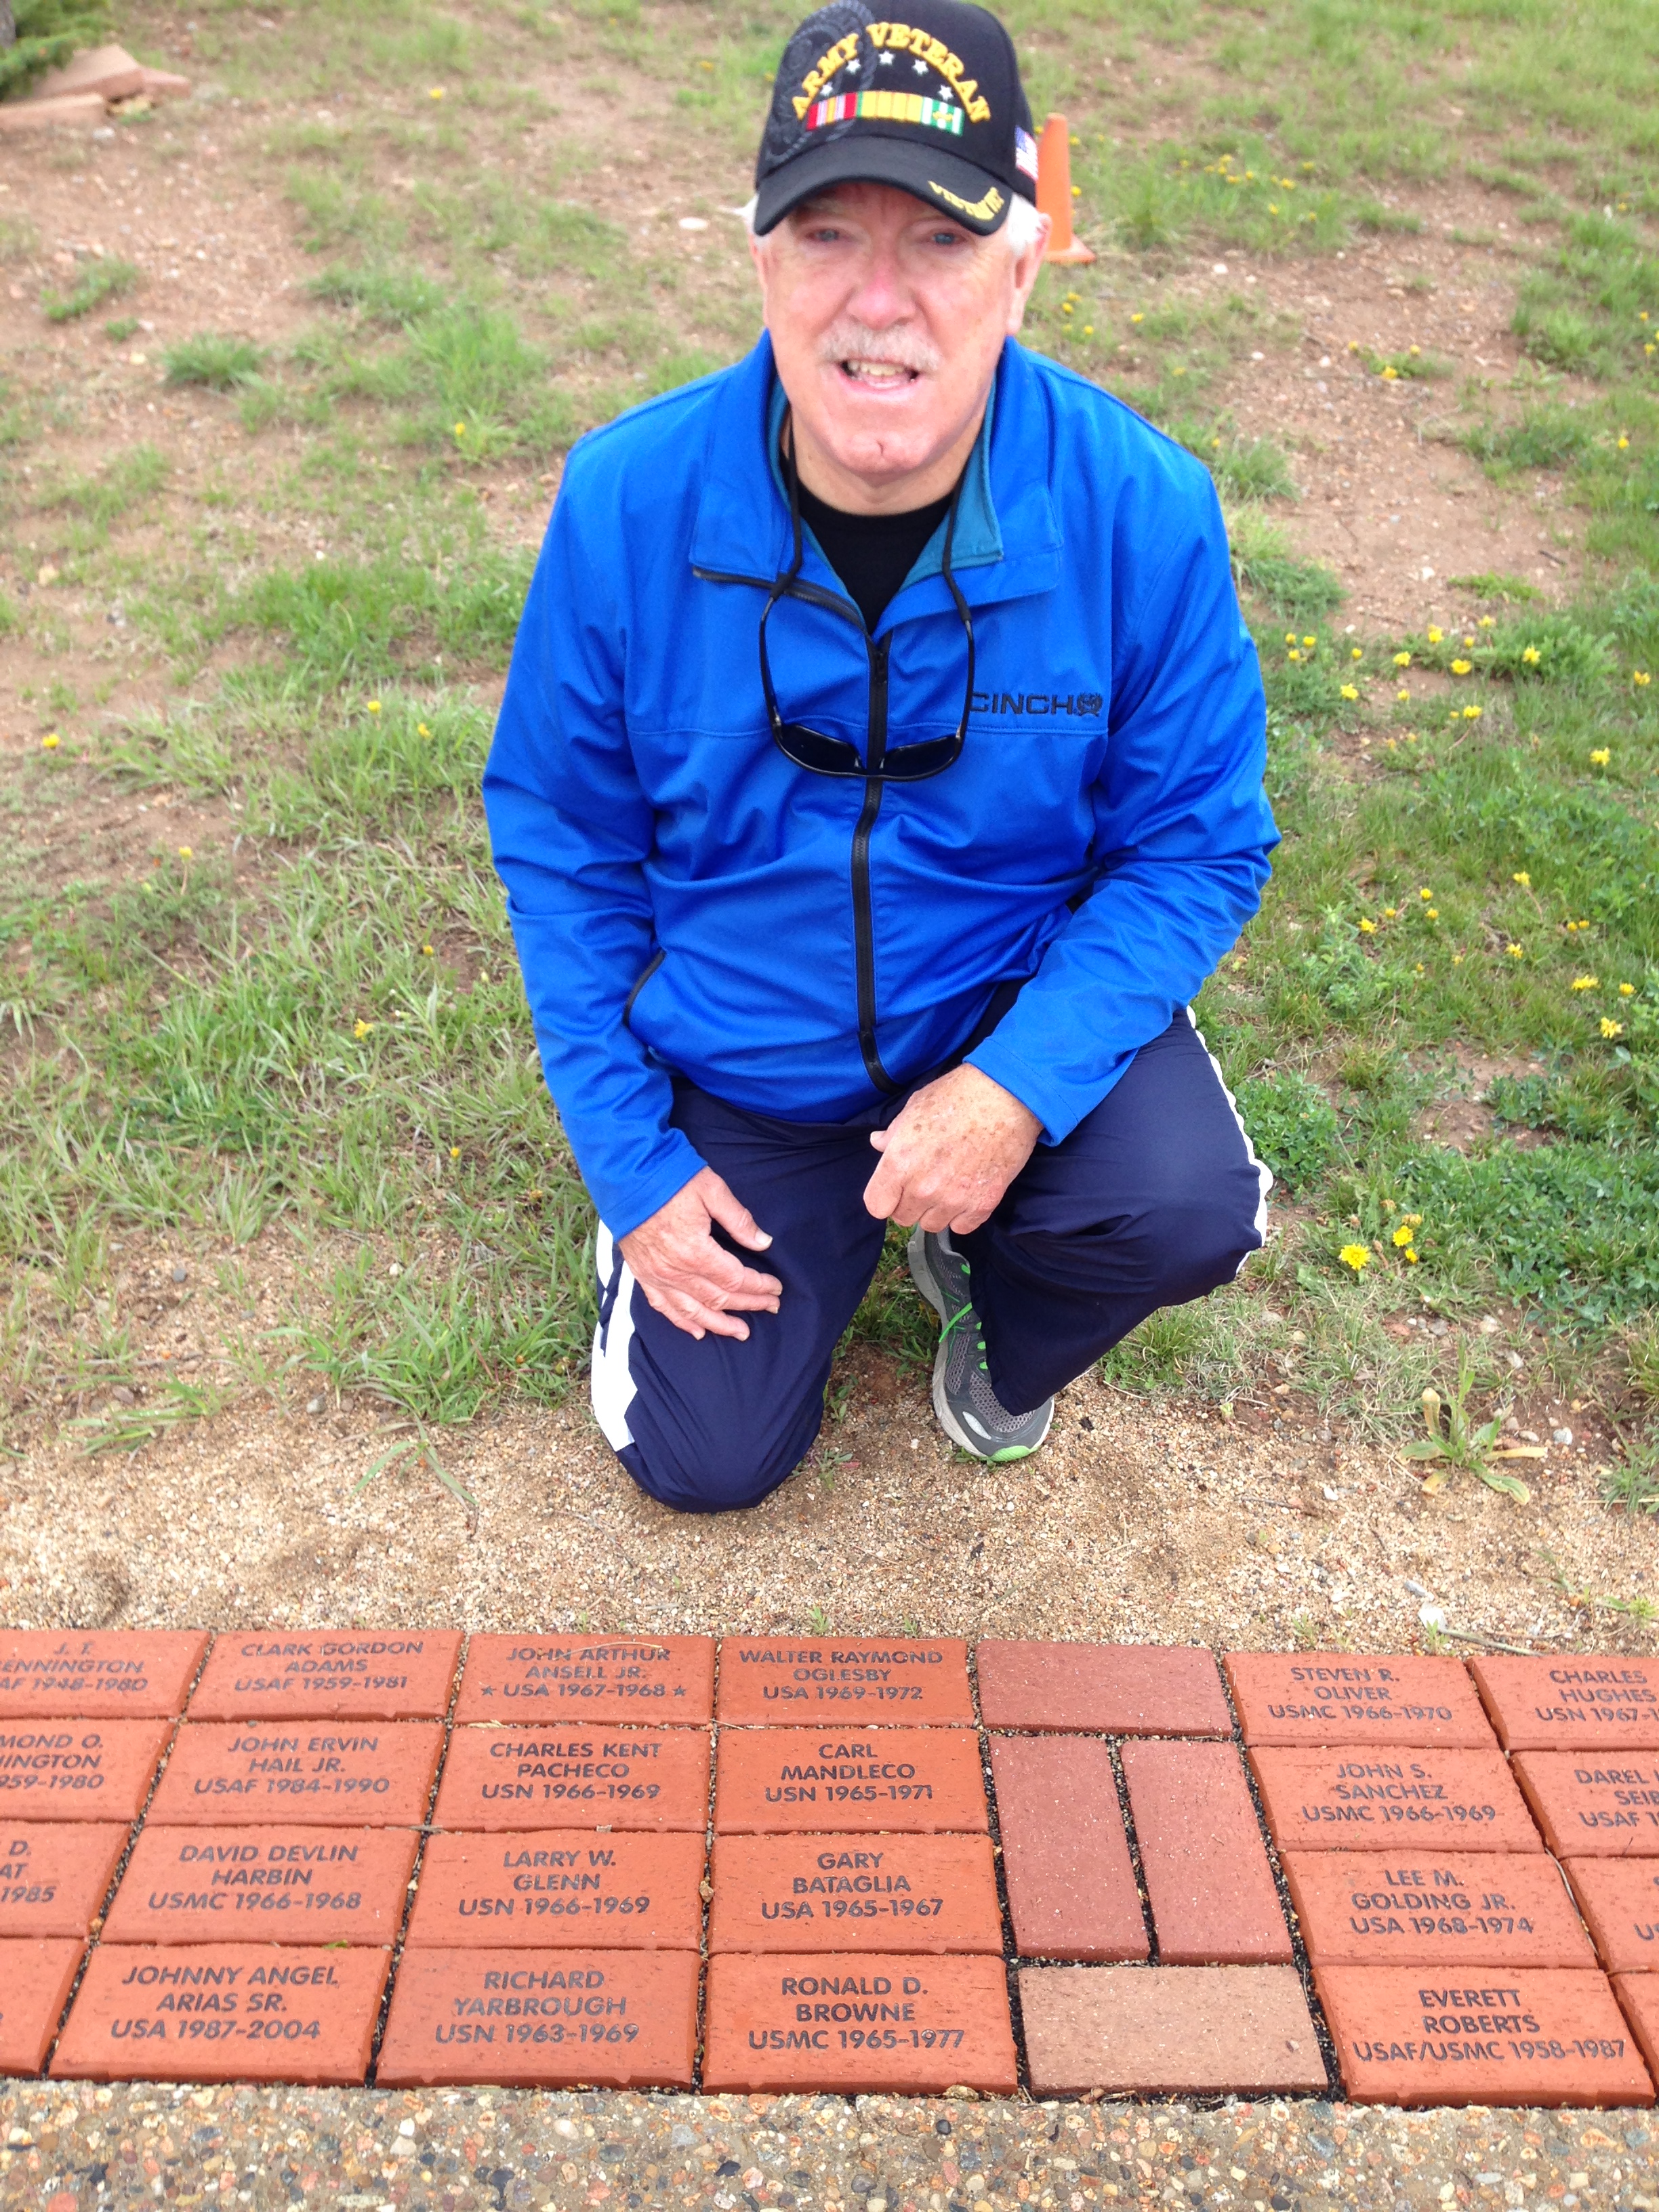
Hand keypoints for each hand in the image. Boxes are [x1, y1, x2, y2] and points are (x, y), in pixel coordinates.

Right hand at [619, 1167, 782, 1341]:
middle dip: (748, 1305)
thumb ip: (738, 1220)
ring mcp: (656, 1275)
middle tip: (770, 1308)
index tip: (776, 1289)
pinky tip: (697, 1331)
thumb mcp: (712, 1190)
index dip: (758, 1286)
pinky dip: (682, 1322)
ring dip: (719, 1324)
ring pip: (693, 1311)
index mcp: (695, 1251)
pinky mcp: (642, 1274)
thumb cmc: (670, 1178)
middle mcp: (675, 1271)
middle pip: (719, 1298)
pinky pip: (663, 1306)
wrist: (625, 1175)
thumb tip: (763, 1242)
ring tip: (740, 1332)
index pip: (735, 1279)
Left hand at [862, 1065, 1039, 1234]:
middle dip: (909, 1202)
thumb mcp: (915, 1107)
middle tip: (925, 1180)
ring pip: (931, 1225)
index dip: (884, 1196)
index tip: (894, 1187)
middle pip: (903, 1218)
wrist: (1006, 1096)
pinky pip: (962, 1227)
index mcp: (899, 1162)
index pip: (876, 1206)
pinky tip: (967, 1193)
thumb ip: (893, 1133)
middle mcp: (922, 1188)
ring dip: (935, 1210)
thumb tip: (878, 1143)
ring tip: (948, 1185)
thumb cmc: (957, 1095)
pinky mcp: (982, 1204)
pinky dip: (962, 1215)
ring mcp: (953, 1199)